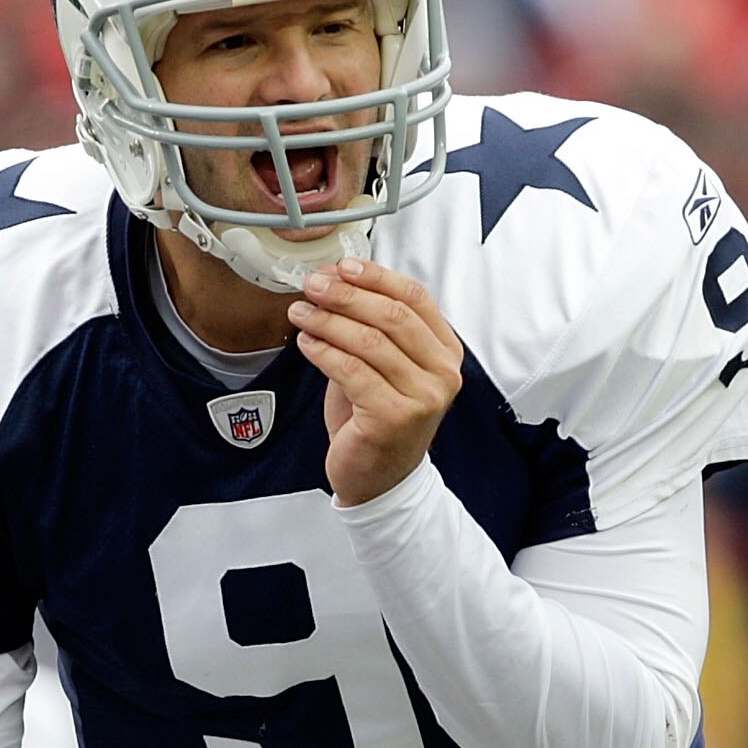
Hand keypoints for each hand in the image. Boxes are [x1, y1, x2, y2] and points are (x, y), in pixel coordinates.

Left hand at [292, 258, 463, 506]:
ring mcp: (422, 397)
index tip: (342, 267)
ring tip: (301, 312)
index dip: (376, 277)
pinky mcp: (394, 417)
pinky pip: (351, 371)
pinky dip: (323, 351)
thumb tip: (334, 281)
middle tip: (313, 285)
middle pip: (392, 316)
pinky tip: (306, 342)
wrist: (380, 480)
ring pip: (369, 341)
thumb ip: (370, 327)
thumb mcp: (384, 367)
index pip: (415, 298)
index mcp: (445, 352)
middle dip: (346, 295)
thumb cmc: (378, 419)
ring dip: (328, 321)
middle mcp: (442, 373)